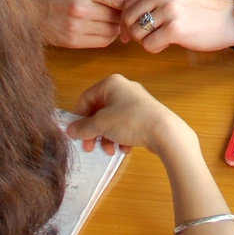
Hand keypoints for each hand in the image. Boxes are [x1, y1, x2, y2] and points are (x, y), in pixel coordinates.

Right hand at [22, 0, 135, 47]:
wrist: (28, 5)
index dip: (133, 3)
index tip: (137, 3)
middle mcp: (80, 8)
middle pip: (119, 17)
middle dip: (125, 14)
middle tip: (122, 10)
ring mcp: (75, 27)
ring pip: (113, 32)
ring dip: (117, 26)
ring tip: (108, 17)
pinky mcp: (72, 41)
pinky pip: (103, 42)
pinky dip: (107, 35)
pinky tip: (99, 26)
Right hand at [64, 74, 194, 157]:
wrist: (164, 131)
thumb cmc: (131, 121)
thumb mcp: (101, 125)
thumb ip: (83, 127)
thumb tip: (70, 130)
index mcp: (111, 84)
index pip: (86, 99)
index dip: (79, 117)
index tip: (77, 134)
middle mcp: (123, 89)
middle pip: (98, 111)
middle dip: (94, 131)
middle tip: (90, 147)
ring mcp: (135, 102)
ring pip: (111, 121)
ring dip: (107, 137)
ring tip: (110, 150)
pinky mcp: (144, 115)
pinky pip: (125, 126)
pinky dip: (121, 138)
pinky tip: (124, 148)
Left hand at [119, 0, 233, 52]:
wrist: (227, 20)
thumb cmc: (198, 10)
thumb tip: (119, 9)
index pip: (127, 2)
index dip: (127, 20)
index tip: (133, 30)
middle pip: (127, 18)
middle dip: (133, 32)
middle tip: (146, 37)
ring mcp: (169, 8)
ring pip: (136, 33)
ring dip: (145, 41)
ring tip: (162, 38)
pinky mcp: (175, 28)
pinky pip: (149, 45)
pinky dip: (155, 48)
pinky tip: (168, 43)